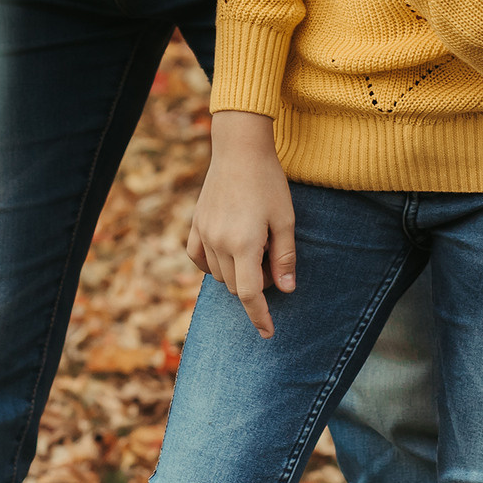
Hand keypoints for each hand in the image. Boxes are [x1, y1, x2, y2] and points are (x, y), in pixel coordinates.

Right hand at [185, 111, 296, 336]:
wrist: (240, 149)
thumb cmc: (268, 182)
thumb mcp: (285, 219)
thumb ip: (285, 258)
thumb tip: (286, 290)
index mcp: (244, 244)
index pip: (251, 294)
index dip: (260, 317)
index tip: (268, 333)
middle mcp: (219, 242)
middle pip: (236, 286)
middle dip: (256, 285)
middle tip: (272, 259)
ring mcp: (204, 233)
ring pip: (218, 274)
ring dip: (237, 273)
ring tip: (255, 247)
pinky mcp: (195, 223)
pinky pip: (198, 258)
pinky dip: (212, 264)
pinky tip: (228, 252)